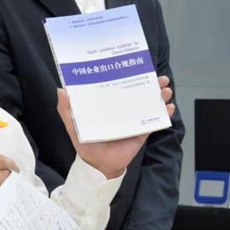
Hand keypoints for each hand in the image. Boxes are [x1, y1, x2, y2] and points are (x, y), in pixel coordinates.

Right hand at [0, 153, 18, 228]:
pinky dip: (4, 204)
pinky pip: (4, 204)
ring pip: (7, 190)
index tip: (13, 167)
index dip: (9, 162)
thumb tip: (4, 169)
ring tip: (1, 195)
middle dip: (8, 178)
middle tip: (6, 184)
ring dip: (7, 192)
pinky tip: (0, 205)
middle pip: (5, 174)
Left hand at [57, 75, 174, 178]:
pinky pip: (154, 121)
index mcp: (107, 104)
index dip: (127, 74)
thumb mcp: (73, 125)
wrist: (98, 166)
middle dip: (150, 82)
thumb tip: (61, 90)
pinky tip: (169, 107)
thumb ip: (66, 109)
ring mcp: (133, 120)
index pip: (117, 85)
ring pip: (148, 103)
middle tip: (159, 76)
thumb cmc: (85, 144)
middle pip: (137, 91)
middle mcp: (121, 109)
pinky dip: (163, 114)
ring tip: (165, 89)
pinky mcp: (141, 132)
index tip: (135, 64)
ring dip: (159, 95)